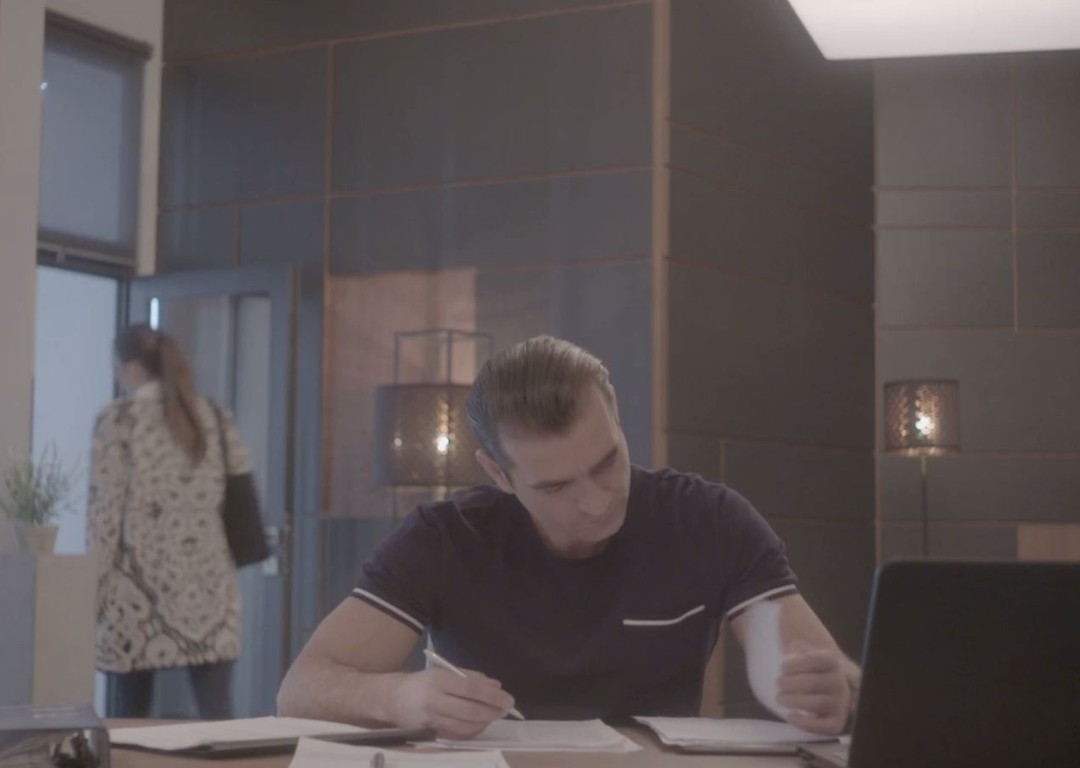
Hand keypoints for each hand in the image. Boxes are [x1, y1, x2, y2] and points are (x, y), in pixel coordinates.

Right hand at [388, 667, 516, 739]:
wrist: (391, 699)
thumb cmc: (422, 682)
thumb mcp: (443, 672)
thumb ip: (470, 677)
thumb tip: (496, 686)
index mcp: (438, 679)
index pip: (471, 688)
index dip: (492, 696)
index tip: (508, 699)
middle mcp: (433, 699)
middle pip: (470, 710)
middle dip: (492, 711)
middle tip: (506, 710)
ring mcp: (431, 719)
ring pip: (465, 725)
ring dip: (484, 722)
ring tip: (495, 716)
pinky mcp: (429, 733)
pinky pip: (457, 734)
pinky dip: (472, 730)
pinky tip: (480, 724)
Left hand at [777, 640, 852, 735]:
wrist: (822, 686)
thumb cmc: (807, 669)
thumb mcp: (803, 654)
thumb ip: (798, 649)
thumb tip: (794, 645)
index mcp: (832, 662)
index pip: (815, 659)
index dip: (794, 663)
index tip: (783, 666)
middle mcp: (840, 682)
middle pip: (812, 682)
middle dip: (789, 683)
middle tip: (778, 683)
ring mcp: (840, 703)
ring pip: (817, 703)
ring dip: (793, 701)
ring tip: (780, 698)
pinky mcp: (836, 722)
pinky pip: (826, 727)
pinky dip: (806, 723)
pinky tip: (790, 716)